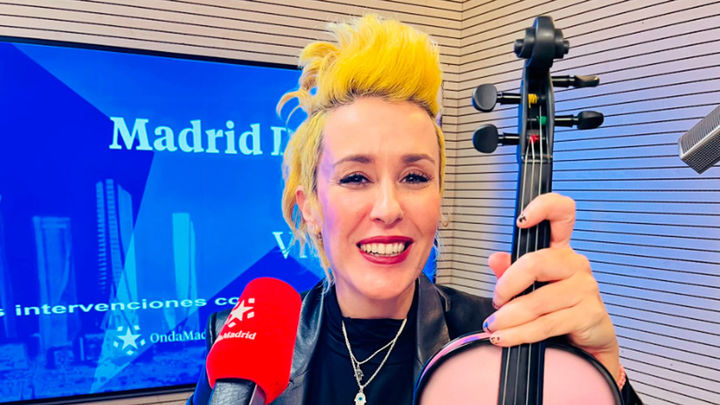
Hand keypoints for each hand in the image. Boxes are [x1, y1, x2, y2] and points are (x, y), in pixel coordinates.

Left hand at [483, 193, 620, 381]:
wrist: (586, 344)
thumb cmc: (558, 310)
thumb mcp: (529, 288)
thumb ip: (510, 272)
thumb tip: (495, 259)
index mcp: (559, 250)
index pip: (561, 214)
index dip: (543, 208)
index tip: (521, 221)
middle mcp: (574, 264)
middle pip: (536, 263)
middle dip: (507, 285)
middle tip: (496, 301)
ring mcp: (585, 288)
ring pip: (538, 301)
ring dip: (510, 317)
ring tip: (495, 326)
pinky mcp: (589, 314)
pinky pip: (547, 324)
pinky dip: (521, 333)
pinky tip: (507, 337)